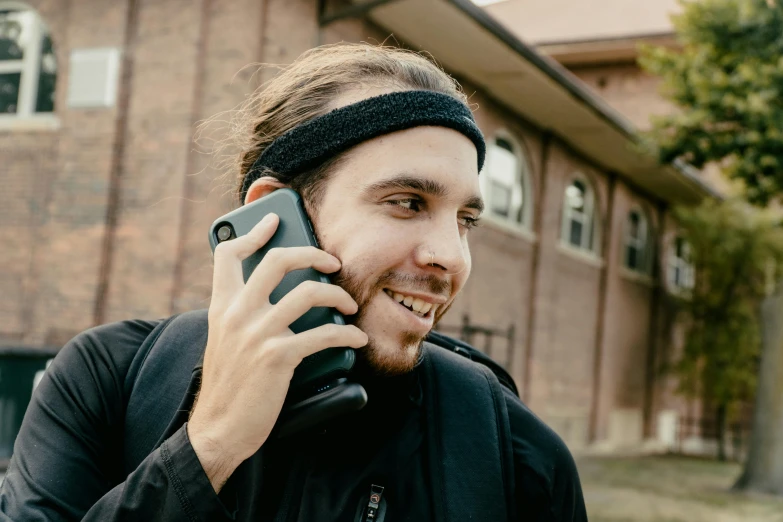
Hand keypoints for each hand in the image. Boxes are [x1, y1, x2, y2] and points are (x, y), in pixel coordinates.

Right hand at [187, 213, 367, 491]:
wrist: (217, 431)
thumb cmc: (228, 386)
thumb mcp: (224, 342)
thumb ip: (240, 315)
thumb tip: (276, 297)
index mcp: (221, 307)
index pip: (228, 255)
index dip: (252, 232)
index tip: (273, 220)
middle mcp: (236, 314)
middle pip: (277, 261)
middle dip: (311, 253)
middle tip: (332, 261)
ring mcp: (257, 334)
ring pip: (308, 293)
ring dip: (338, 294)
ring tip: (351, 305)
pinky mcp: (278, 357)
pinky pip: (323, 333)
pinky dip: (347, 333)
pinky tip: (356, 338)